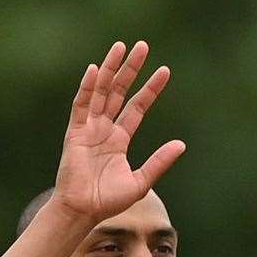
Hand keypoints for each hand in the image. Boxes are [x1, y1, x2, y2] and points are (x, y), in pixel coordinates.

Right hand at [54, 41, 184, 223]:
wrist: (84, 210)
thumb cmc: (109, 200)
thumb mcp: (141, 181)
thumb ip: (160, 161)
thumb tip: (182, 144)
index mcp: (119, 138)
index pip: (137, 107)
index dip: (150, 89)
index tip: (165, 71)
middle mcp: (104, 128)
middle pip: (119, 91)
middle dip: (130, 69)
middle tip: (142, 46)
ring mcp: (88, 128)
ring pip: (101, 92)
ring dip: (110, 69)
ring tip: (120, 47)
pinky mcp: (75, 132)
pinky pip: (81, 106)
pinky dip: (87, 88)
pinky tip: (94, 70)